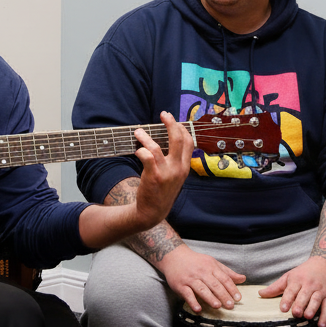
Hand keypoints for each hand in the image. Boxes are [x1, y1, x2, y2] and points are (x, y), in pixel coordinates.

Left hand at [130, 112, 193, 229]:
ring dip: (145, 137)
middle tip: (164, 114)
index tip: (174, 121)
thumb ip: (176, 161)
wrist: (153, 212)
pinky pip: (147, 157)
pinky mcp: (153, 176)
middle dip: (171, 123)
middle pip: (178, 139)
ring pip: (157, 147)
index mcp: (185, 167)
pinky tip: (137, 149)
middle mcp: (178, 168)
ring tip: (138, 132)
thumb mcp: (176, 177)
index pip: (189, 142)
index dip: (182, 128)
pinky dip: (141, 150)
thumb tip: (172, 140)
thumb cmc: (162, 191)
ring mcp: (166, 173)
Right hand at [159, 245, 245, 312]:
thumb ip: (227, 272)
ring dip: (210, 298)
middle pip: (214, 284)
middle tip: (230, 305)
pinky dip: (193, 302)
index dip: (232, 288)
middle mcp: (201, 272)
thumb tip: (243, 278)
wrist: (174, 256)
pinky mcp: (180, 285)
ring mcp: (190, 279)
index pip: (224, 278)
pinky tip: (198, 309)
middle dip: (223, 295)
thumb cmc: (196, 262)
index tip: (238, 298)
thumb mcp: (213, 263)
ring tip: (217, 306)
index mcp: (211, 267)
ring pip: (202, 289)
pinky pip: (187, 294)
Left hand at [259, 256, 325, 326]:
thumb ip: (276, 287)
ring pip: (316, 300)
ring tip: (307, 317)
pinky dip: (325, 317)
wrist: (325, 264)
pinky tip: (321, 325)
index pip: (291, 290)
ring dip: (312, 309)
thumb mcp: (289, 276)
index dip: (287, 299)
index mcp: (298, 280)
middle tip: (295, 313)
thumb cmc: (304, 272)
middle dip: (300, 304)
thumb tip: (260, 294)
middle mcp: (309, 285)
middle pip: (304, 296)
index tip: (283, 308)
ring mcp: (320, 291)